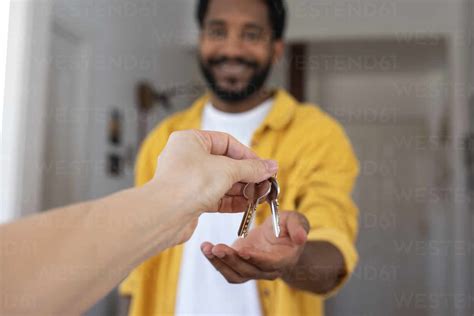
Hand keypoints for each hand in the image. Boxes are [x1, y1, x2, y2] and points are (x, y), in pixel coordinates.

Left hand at [148, 130, 277, 245]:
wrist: (165, 215)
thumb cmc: (187, 184)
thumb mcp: (228, 170)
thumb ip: (252, 168)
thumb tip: (270, 166)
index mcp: (190, 141)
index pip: (226, 142)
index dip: (247, 154)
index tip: (263, 166)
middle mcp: (187, 158)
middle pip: (225, 163)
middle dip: (247, 175)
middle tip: (265, 183)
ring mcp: (188, 180)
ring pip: (221, 182)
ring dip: (242, 190)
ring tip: (259, 196)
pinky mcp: (190, 200)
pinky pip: (216, 197)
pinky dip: (232, 201)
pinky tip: (247, 205)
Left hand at [200, 211, 309, 282]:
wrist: (280, 236)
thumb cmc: (289, 227)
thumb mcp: (296, 220)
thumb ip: (298, 227)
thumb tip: (301, 237)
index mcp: (283, 259)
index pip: (269, 264)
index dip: (256, 259)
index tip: (243, 250)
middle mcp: (267, 270)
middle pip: (248, 271)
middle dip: (231, 260)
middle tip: (218, 247)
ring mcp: (252, 270)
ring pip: (234, 274)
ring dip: (219, 263)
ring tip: (207, 248)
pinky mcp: (240, 266)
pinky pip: (227, 269)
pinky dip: (215, 261)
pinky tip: (206, 248)